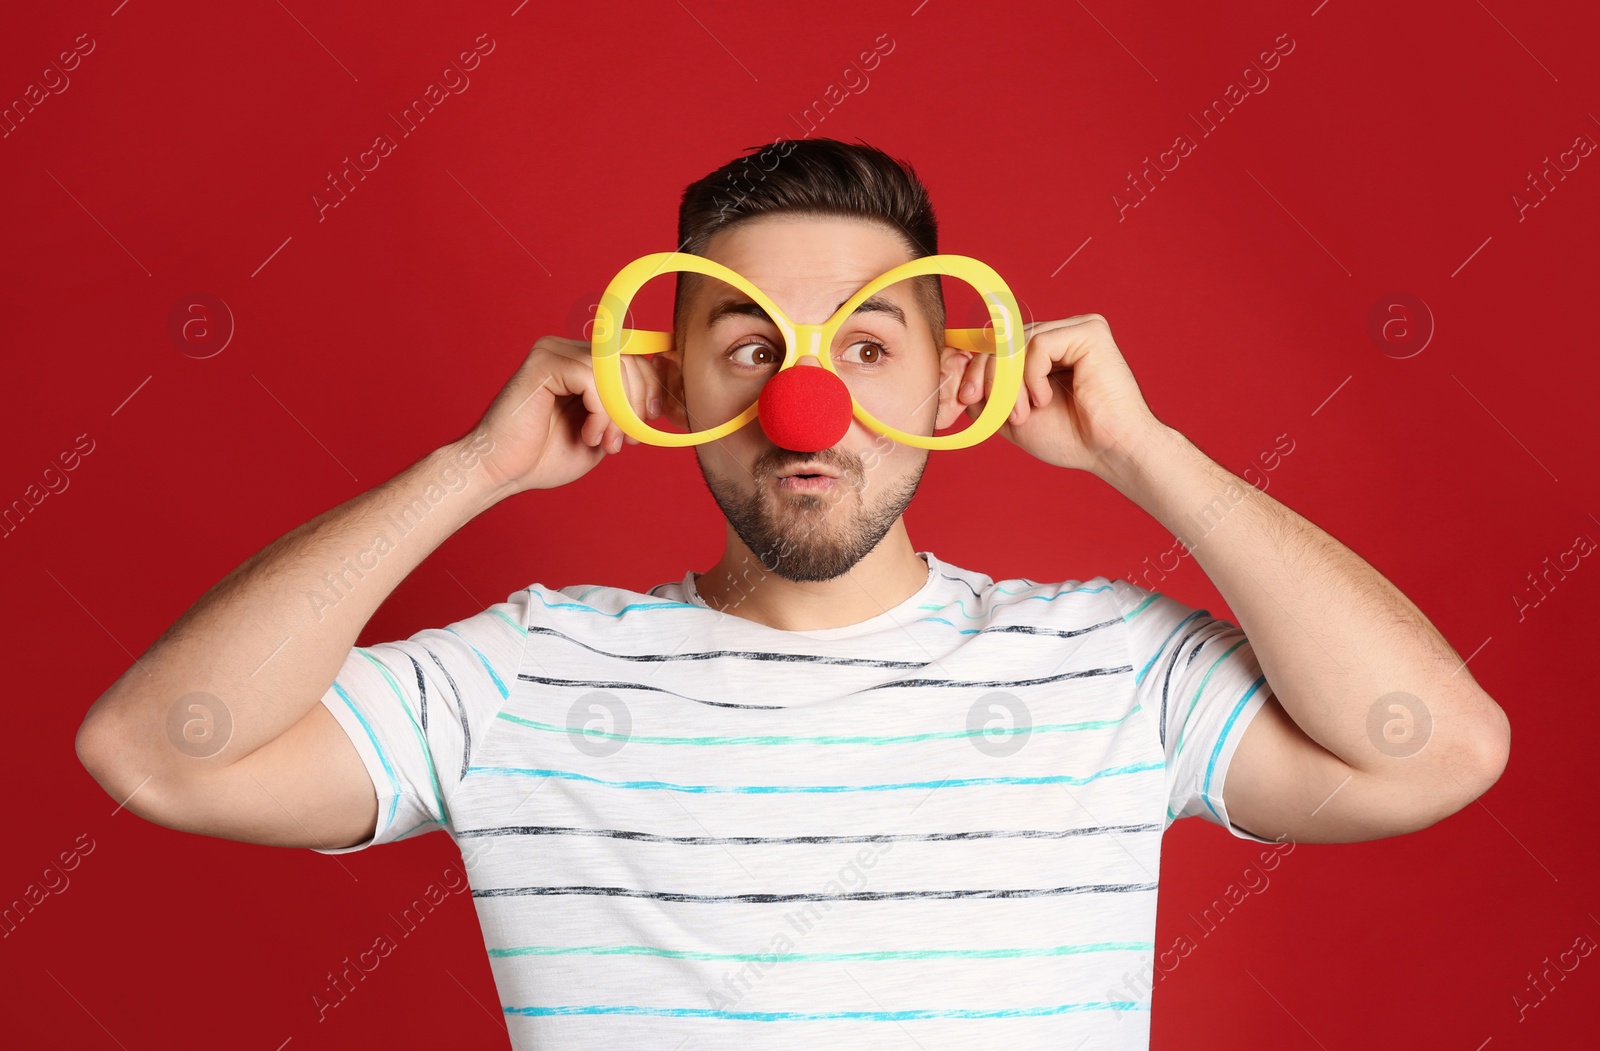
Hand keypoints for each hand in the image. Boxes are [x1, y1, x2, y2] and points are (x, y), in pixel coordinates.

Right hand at [465, 335, 666, 493]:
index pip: (633, 358)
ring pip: (614, 369)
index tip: (646, 422)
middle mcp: (567, 349)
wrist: (501, 472)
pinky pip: (592, 378)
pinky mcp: (543, 363)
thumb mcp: (601, 432)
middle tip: (625, 440)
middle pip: (629, 359)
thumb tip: (659, 396)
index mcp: (581, 362)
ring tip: (604, 441)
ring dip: (618, 413)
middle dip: (636, 404)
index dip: (649, 388)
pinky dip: (601, 411)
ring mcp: (553, 351)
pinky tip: (588, 434)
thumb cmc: (545, 456)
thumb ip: (624, 411)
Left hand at [952, 314, 1165, 475]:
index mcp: (1042, 353)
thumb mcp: (1009, 415)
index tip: (963, 396)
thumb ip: (984, 391)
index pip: (996, 345)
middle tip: (986, 406)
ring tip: (1023, 413)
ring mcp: (1074, 329)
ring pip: (1016, 343)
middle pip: (1001, 341)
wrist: (1108, 451)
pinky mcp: (1089, 331)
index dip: (973, 366)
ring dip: (1009, 384)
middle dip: (984, 375)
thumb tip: (955, 365)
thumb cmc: (1068, 437)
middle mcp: (1058, 335)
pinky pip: (1038, 344)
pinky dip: (1032, 376)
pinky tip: (1046, 399)